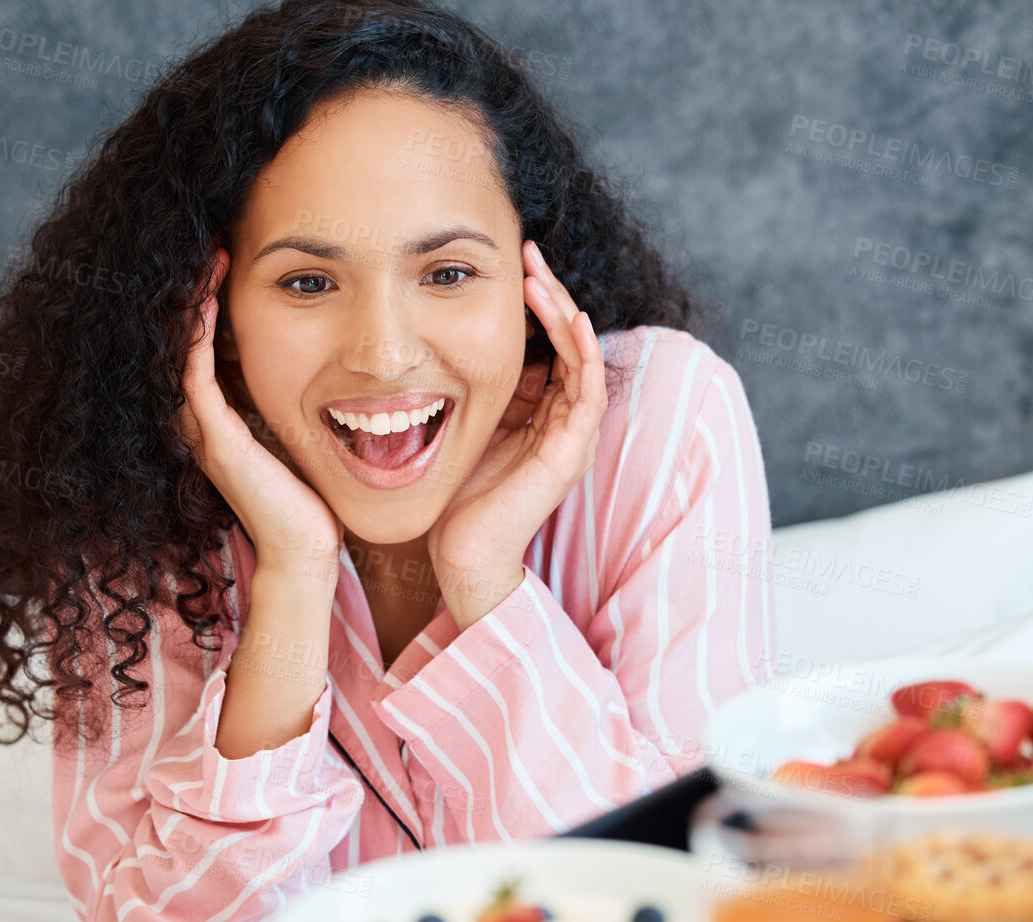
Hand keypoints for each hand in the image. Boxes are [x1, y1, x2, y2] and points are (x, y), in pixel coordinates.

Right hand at [176, 248, 341, 582]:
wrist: (307, 554)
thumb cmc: (315, 501)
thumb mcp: (306, 438)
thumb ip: (305, 406)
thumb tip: (333, 374)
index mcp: (226, 417)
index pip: (209, 346)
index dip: (212, 302)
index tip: (231, 258)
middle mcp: (206, 420)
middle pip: (187, 341)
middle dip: (196, 292)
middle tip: (209, 243)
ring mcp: (205, 430)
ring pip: (183, 351)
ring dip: (191, 302)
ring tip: (203, 257)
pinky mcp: (216, 442)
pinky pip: (195, 377)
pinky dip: (197, 337)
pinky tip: (206, 299)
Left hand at [427, 240, 608, 626]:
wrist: (462, 555)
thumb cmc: (457, 499)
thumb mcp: (463, 428)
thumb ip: (472, 393)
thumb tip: (446, 345)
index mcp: (541, 415)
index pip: (550, 346)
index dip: (538, 304)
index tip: (513, 265)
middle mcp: (564, 422)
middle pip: (571, 343)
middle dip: (552, 296)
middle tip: (529, 254)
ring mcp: (573, 437)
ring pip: (582, 358)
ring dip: (565, 313)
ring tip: (541, 277)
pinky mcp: (571, 452)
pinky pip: (587, 390)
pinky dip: (579, 350)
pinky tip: (565, 317)